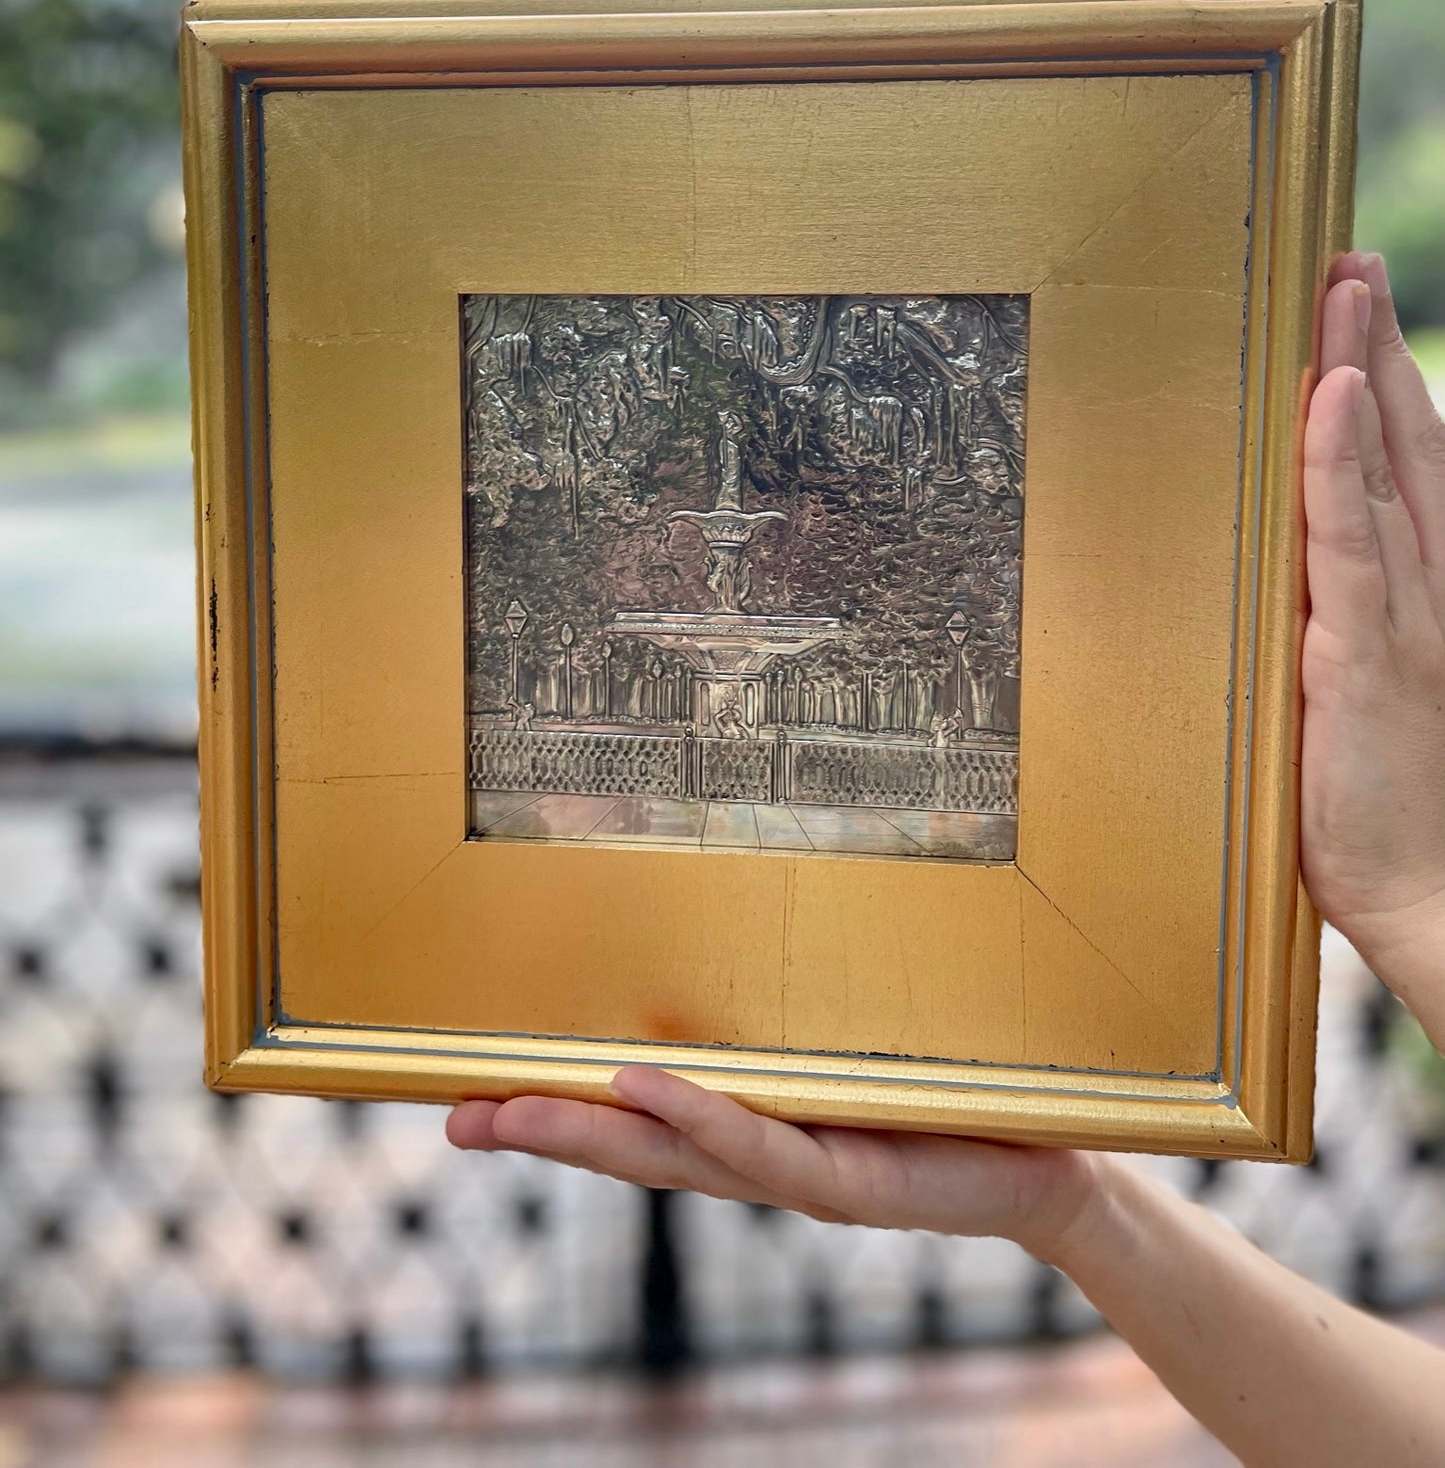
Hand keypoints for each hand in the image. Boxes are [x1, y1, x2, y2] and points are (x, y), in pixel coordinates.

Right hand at [447, 1063, 1099, 1260]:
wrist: (1048, 1164)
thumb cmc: (946, 1094)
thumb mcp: (850, 1042)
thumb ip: (789, 1007)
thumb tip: (723, 919)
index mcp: (749, 1124)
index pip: (632, 1120)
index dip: (550, 1106)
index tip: (470, 1083)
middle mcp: (758, 1157)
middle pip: (625, 1149)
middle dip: (534, 1131)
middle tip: (448, 1115)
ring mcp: (795, 1174)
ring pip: (670, 1156)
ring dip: (580, 1135)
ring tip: (502, 1112)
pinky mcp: (846, 1176)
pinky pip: (759, 1142)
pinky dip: (695, 1117)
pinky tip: (637, 1088)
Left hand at [1302, 252, 1444, 1012]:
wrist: (1421, 895)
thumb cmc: (1376, 804)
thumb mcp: (1349, 689)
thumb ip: (1329, 618)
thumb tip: (1277, 567)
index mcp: (1417, 593)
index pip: (1402, 465)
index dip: (1383, 380)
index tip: (1356, 304)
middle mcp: (1421, 586)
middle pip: (1400, 441)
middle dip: (1373, 343)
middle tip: (1350, 258)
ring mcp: (1400, 613)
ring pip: (1381, 467)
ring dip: (1360, 367)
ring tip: (1343, 284)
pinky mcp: (1364, 652)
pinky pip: (1351, 539)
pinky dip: (1339, 462)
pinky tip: (1330, 393)